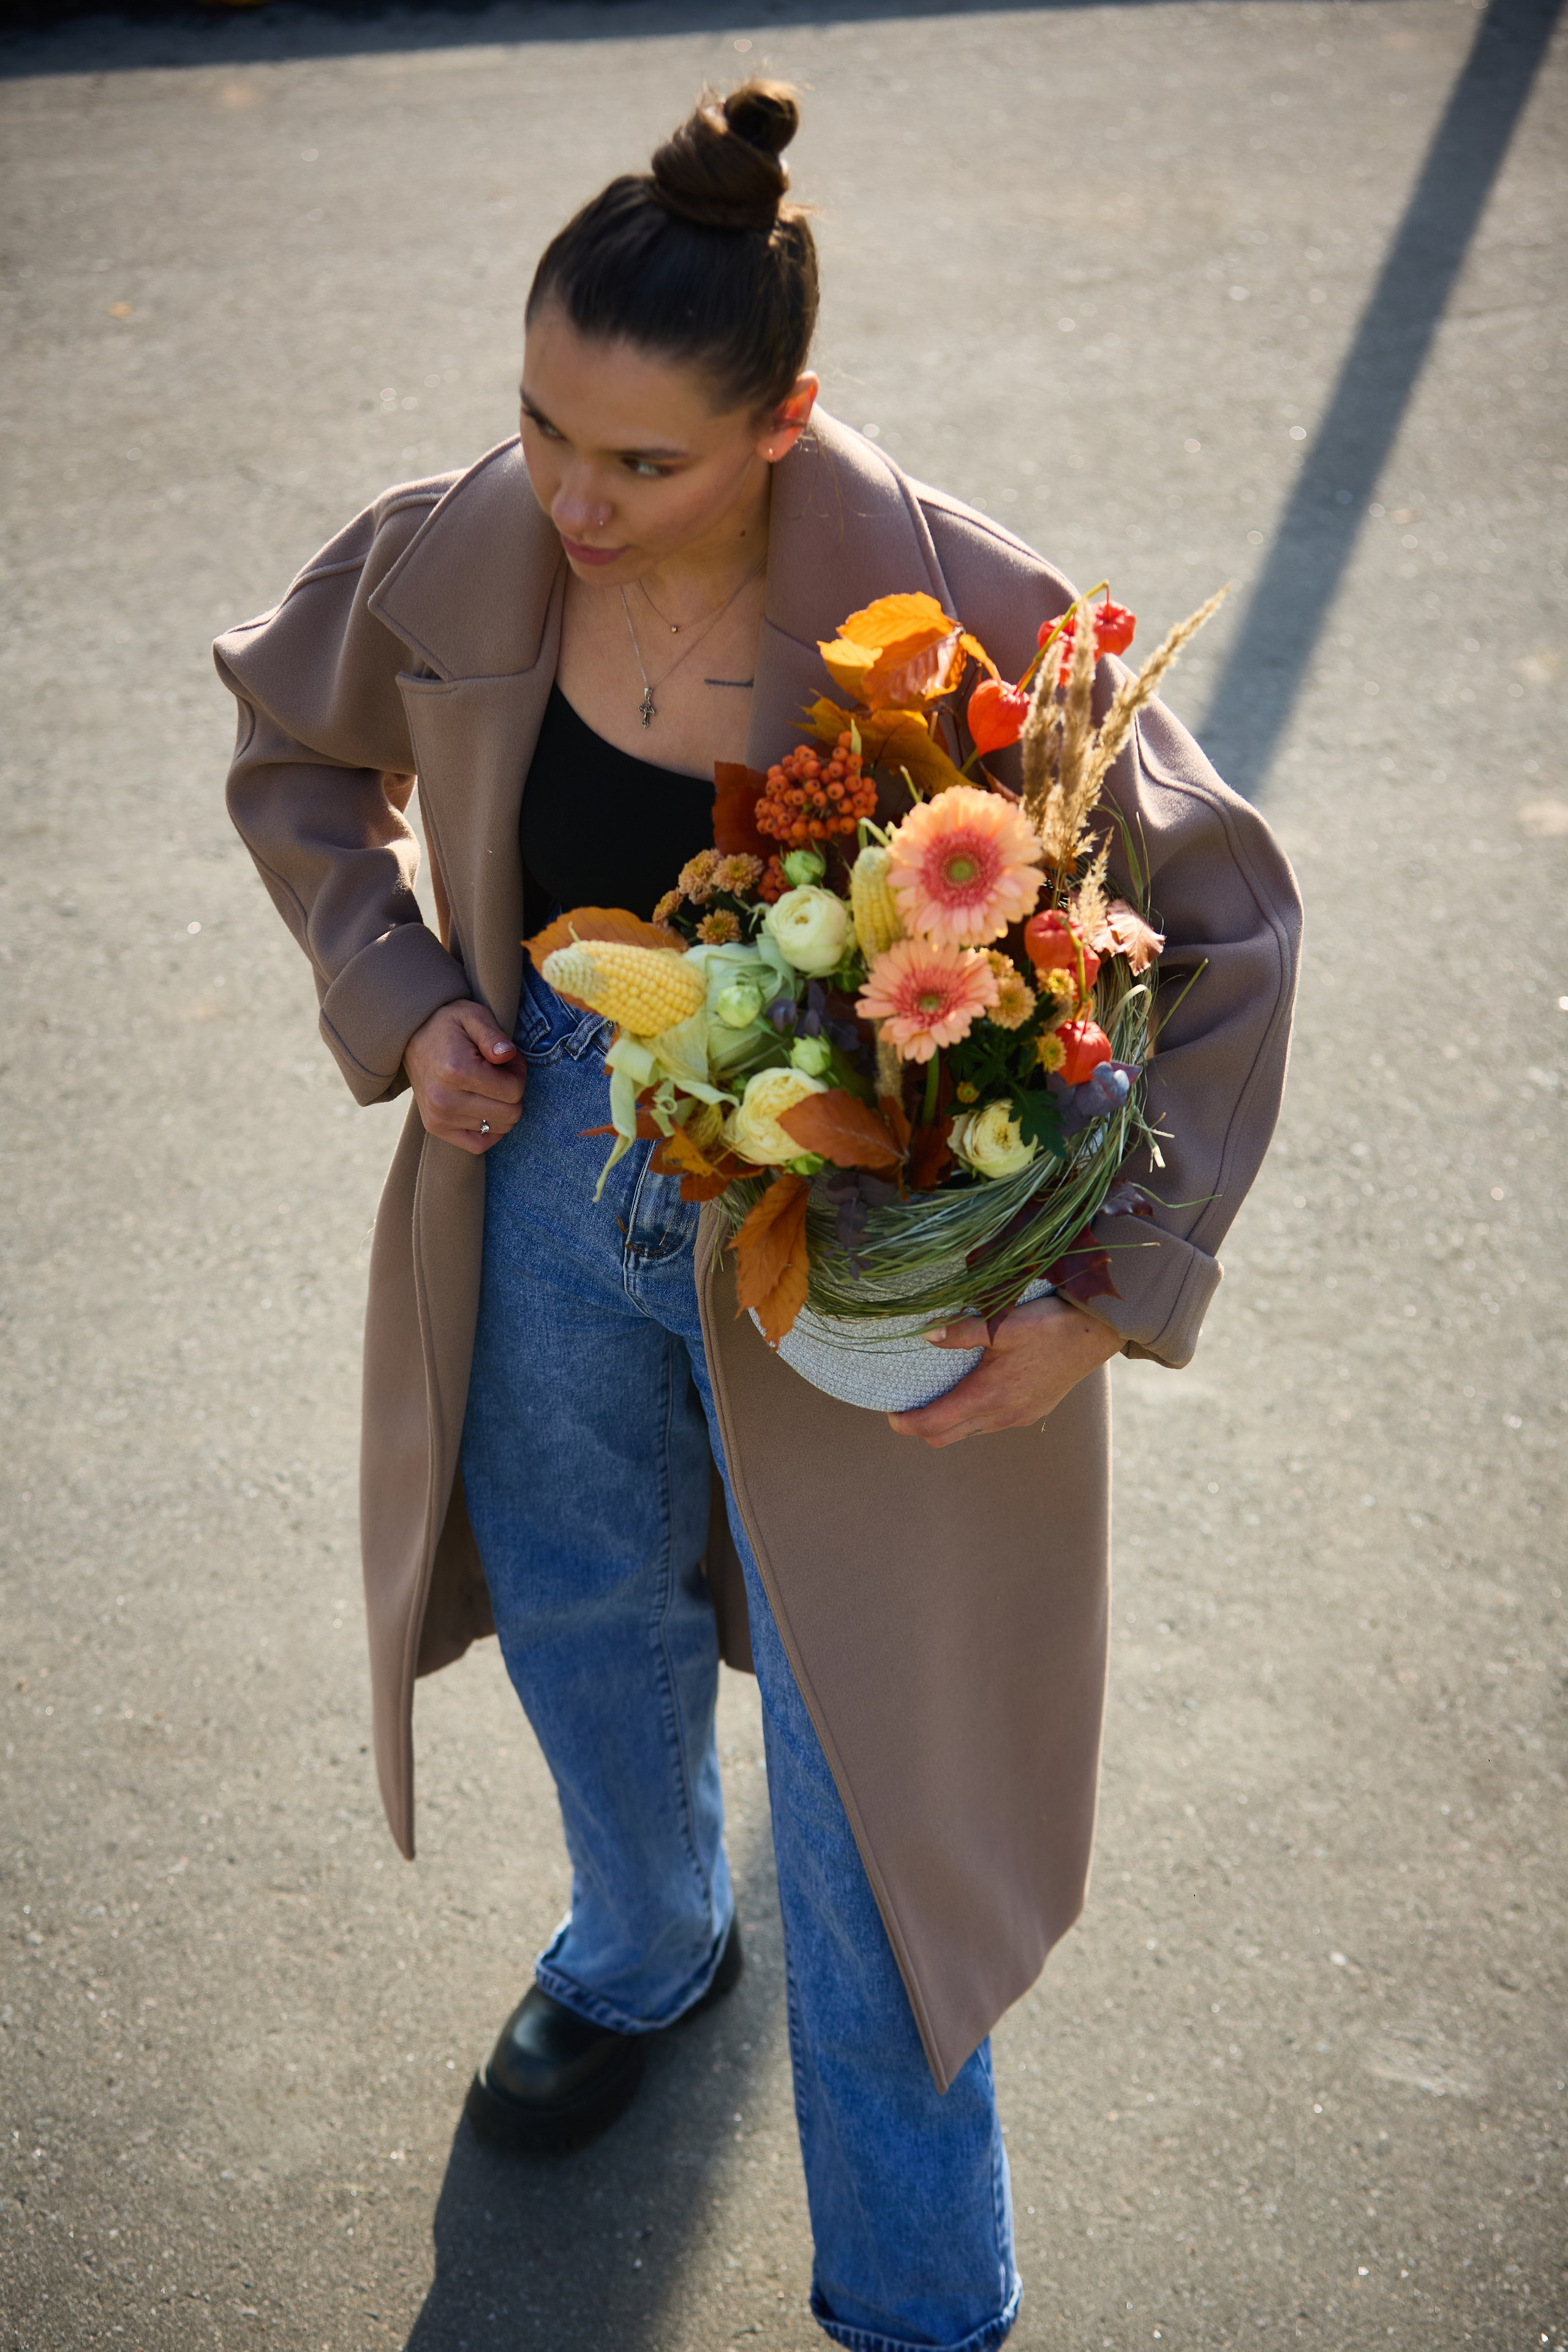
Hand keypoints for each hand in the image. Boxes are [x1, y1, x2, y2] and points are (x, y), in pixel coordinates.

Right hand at [404, 1000, 524, 1154]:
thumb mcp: (473, 1015)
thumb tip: (508, 1055)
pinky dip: (490, 1130)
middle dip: (513, 1092)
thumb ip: (493, 1035)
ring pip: (499, 1128)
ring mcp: (439, 1118)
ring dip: (501, 1107)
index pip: (514, 1091)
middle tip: (500, 1073)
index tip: (507, 1060)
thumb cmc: (448, 1025)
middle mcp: (446, 1100)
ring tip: (487, 1085)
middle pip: (510, 1114)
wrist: (411, 1037)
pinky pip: (479, 1145)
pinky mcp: (436, 1128)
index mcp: (457, 1071)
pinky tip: (485, 1109)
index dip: (519, 1073)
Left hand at [888, 1295, 1121, 1448]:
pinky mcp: (1031, 1412)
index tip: (889, 1414)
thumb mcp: (1003, 1323)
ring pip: (970, 1432)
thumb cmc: (1049, 1325)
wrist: (1096, 1334)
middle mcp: (1001, 1415)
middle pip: (946, 1438)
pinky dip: (972, 1415)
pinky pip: (991, 1424)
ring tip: (935, 1396)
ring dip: (948, 1421)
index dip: (906, 1423)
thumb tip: (925, 1335)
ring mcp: (1018, 1417)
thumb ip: (961, 1332)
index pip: (934, 1425)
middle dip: (921, 1427)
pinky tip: (972, 1390)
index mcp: (988, 1396)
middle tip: (905, 1407)